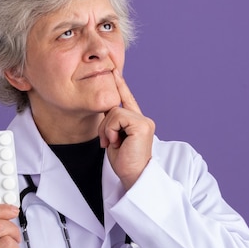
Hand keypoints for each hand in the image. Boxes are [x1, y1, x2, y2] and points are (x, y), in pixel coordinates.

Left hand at [98, 68, 154, 189]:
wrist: (133, 176)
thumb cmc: (123, 162)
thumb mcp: (113, 138)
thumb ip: (112, 123)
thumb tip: (106, 108)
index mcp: (137, 123)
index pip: (126, 99)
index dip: (120, 85)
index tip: (114, 71)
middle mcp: (143, 120)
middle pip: (114, 107)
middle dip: (104, 125)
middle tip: (107, 142)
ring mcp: (144, 122)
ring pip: (114, 111)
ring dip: (106, 129)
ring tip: (113, 144)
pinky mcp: (142, 125)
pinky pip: (117, 116)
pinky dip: (111, 130)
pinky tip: (116, 142)